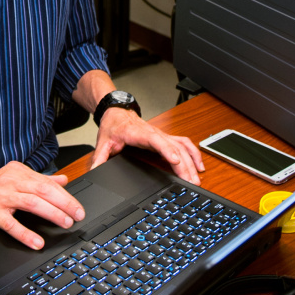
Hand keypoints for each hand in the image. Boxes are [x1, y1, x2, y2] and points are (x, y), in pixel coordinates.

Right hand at [0, 162, 85, 249]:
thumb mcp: (14, 180)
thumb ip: (38, 180)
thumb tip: (63, 180)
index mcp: (18, 172)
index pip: (47, 183)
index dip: (65, 196)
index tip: (78, 208)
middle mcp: (10, 181)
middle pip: (43, 190)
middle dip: (64, 203)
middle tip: (78, 215)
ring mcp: (0, 196)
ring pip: (32, 203)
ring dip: (51, 214)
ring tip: (65, 223)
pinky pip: (11, 223)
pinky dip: (25, 233)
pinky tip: (36, 242)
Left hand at [90, 108, 204, 184]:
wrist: (117, 112)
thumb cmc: (113, 126)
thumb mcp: (102, 142)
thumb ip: (99, 157)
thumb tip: (95, 171)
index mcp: (138, 134)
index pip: (155, 141)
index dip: (166, 150)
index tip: (175, 160)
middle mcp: (154, 133)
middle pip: (173, 147)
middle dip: (184, 165)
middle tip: (190, 182)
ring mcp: (162, 135)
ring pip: (182, 147)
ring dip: (191, 162)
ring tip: (197, 179)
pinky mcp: (166, 137)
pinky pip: (184, 143)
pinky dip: (194, 154)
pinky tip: (199, 166)